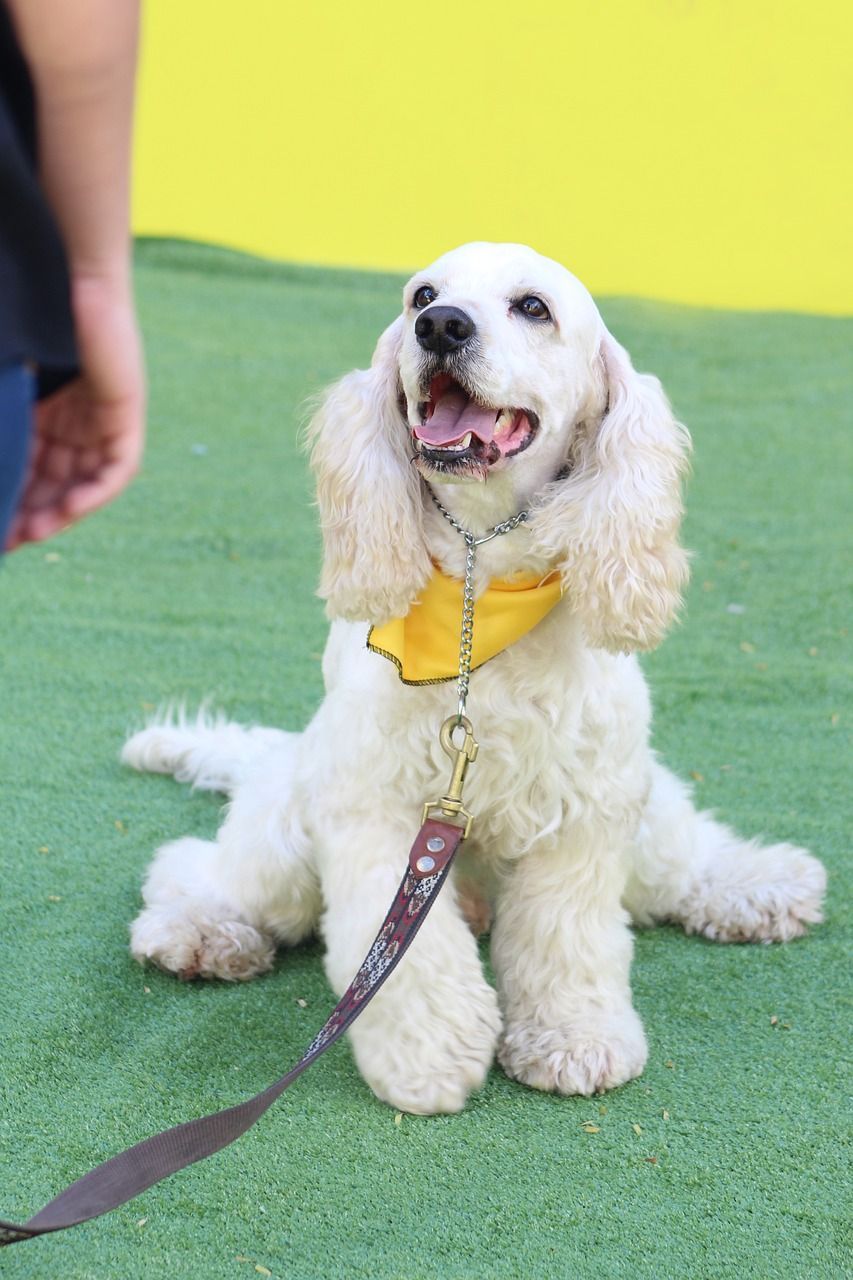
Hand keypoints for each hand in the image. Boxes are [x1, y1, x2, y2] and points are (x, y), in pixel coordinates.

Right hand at [5, 274, 144, 550]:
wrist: (72, 282)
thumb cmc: (31, 316)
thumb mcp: (12, 379)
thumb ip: (3, 411)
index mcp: (45, 411)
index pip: (30, 467)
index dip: (12, 497)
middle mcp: (75, 422)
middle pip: (54, 481)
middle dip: (29, 513)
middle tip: (6, 541)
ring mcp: (102, 422)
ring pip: (80, 481)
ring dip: (55, 511)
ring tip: (27, 535)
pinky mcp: (126, 419)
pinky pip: (114, 471)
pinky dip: (91, 492)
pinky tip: (67, 509)